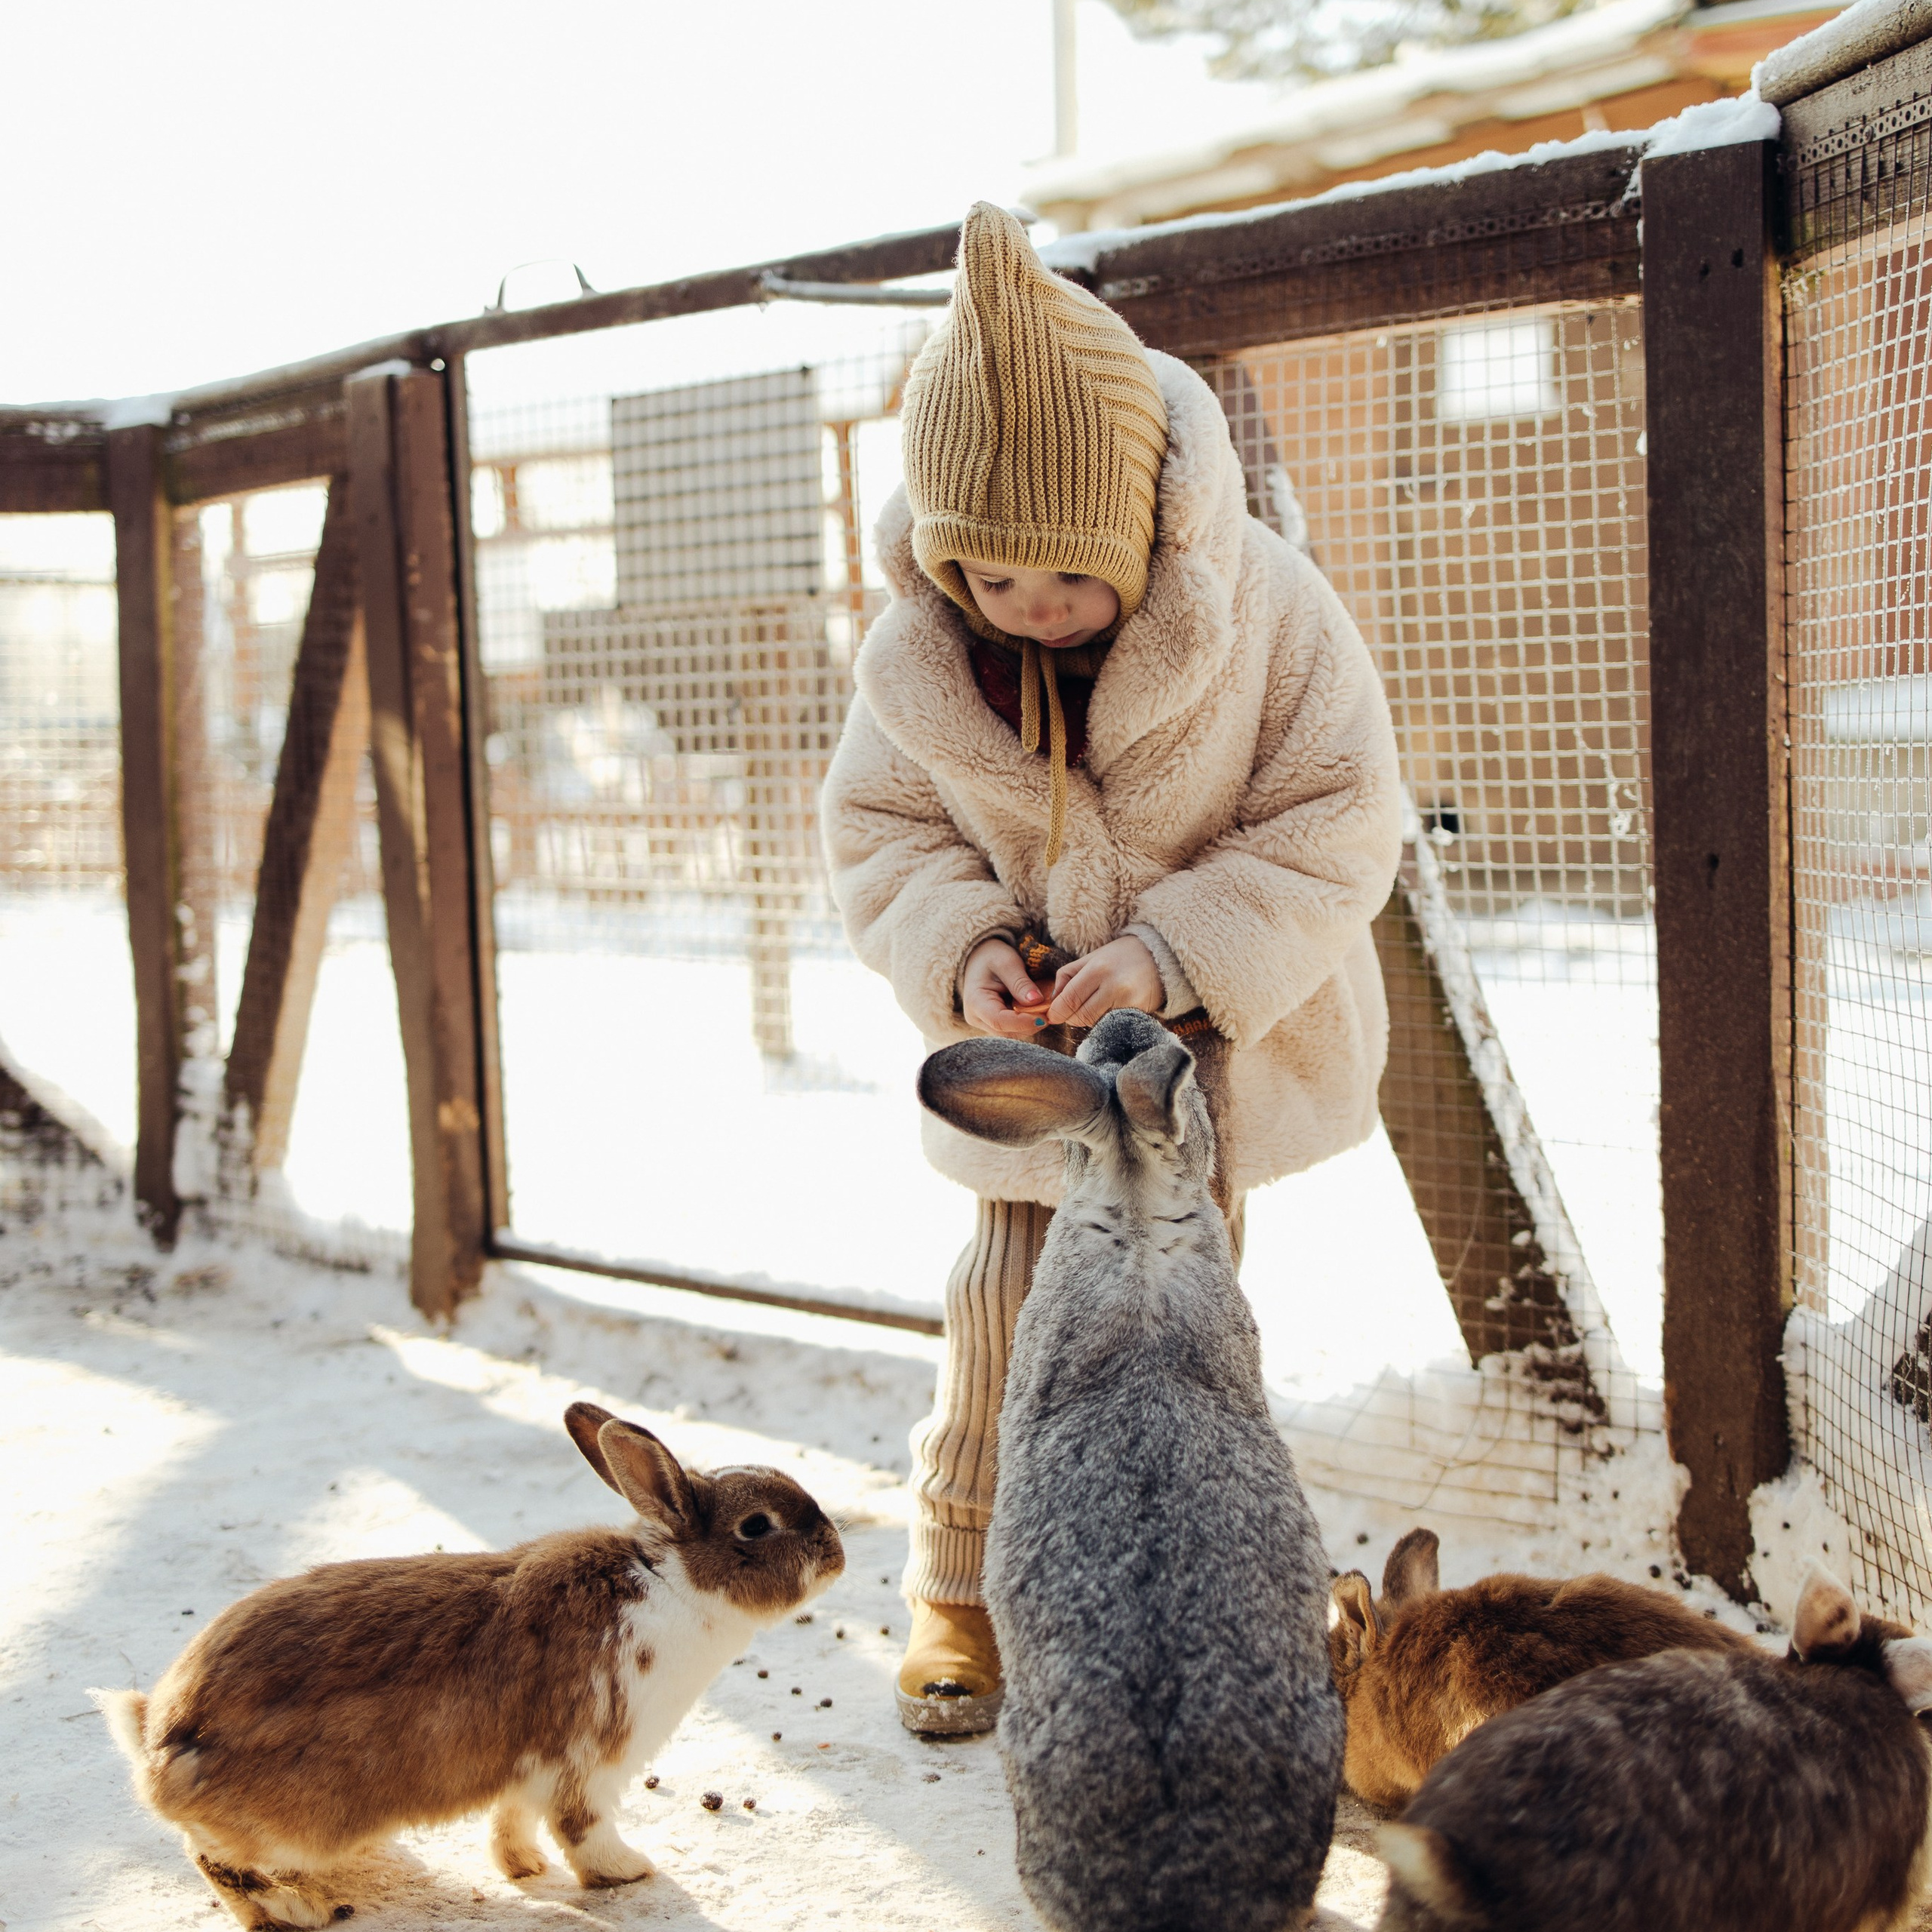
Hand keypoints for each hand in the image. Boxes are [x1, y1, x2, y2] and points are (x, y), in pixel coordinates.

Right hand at [961, 938, 1051, 1038]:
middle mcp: (977, 1018)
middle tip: (1051, 1011)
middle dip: (1030, 1024)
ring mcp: (985, 1023)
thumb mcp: (1007, 962)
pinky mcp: (995, 1025)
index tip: (1044, 1017)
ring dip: (1031, 1024)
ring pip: (1013, 1034)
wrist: (980, 958)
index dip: (1022, 1022)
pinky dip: (1028, 1021)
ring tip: (1045, 1008)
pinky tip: (1037, 1009)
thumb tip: (1037, 1001)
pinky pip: (1014, 1029)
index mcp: (975, 1002)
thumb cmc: (992, 957)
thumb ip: (1020, 982)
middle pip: (1008, 1032)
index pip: (999, 1021)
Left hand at [1045, 934, 1163, 1028]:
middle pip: (1080, 1016)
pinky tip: (1108, 1009)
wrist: (1159, 957)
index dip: (1056, 1012)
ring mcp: (1128, 1002)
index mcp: (1098, 969)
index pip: (1068, 1000)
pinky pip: (1110, 1025)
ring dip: (1088, 1019)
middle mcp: (1113, 986)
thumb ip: (1066, 977)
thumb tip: (1053, 1002)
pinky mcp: (1138, 1014)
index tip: (1051, 1016)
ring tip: (1095, 1003)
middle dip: (1071, 1017)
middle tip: (1073, 1010)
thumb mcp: (1090, 958)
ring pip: (1094, 1023)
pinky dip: (1103, 1022)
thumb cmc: (1120, 957)